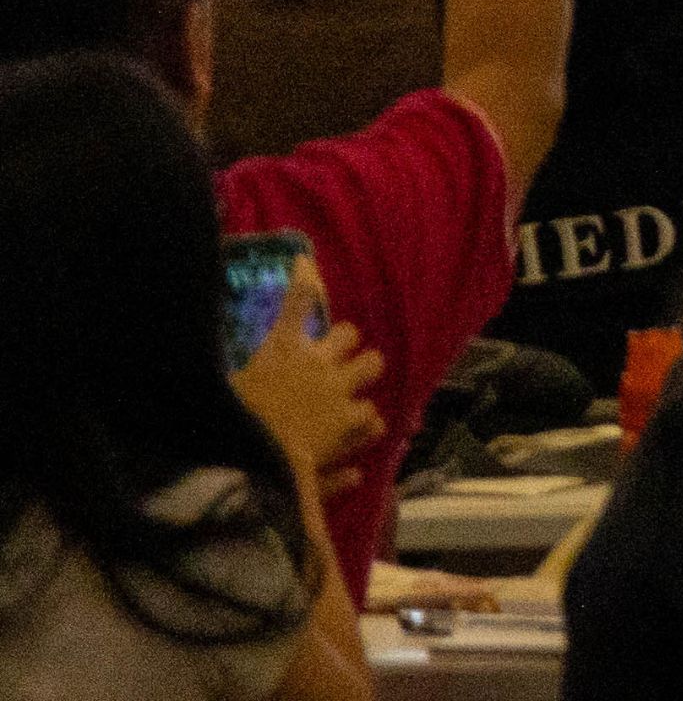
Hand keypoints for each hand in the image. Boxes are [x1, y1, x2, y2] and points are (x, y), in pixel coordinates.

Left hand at [234, 268, 382, 484]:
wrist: (235, 452)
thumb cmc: (272, 473)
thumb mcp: (306, 488)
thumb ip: (334, 483)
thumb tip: (359, 475)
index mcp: (349, 421)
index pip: (373, 417)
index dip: (361, 420)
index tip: (351, 427)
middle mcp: (340, 386)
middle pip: (371, 365)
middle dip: (361, 370)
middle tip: (340, 377)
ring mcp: (313, 362)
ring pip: (347, 336)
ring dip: (339, 340)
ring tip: (327, 343)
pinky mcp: (283, 346)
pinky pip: (297, 310)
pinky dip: (301, 288)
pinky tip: (303, 268)